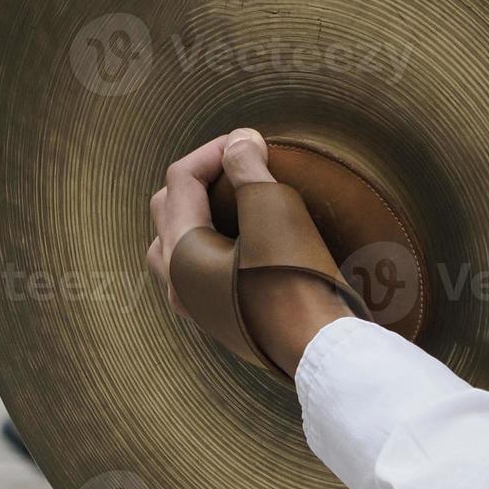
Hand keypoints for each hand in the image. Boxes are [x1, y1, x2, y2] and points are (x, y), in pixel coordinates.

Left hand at [147, 128, 354, 376]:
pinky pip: (197, 269)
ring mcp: (195, 305)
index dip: (214, 150)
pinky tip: (241, 239)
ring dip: (198, 211)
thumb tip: (238, 140)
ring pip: (175, 243)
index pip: (180, 180)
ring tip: (233, 198)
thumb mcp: (273, 210)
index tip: (251, 140)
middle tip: (238, 163)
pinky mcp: (219, 320)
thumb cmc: (295, 278)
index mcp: (179, 252)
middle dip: (198, 178)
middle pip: (168, 209)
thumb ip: (247, 168)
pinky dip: (209, 241)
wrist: (320, 348)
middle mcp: (176, 281)